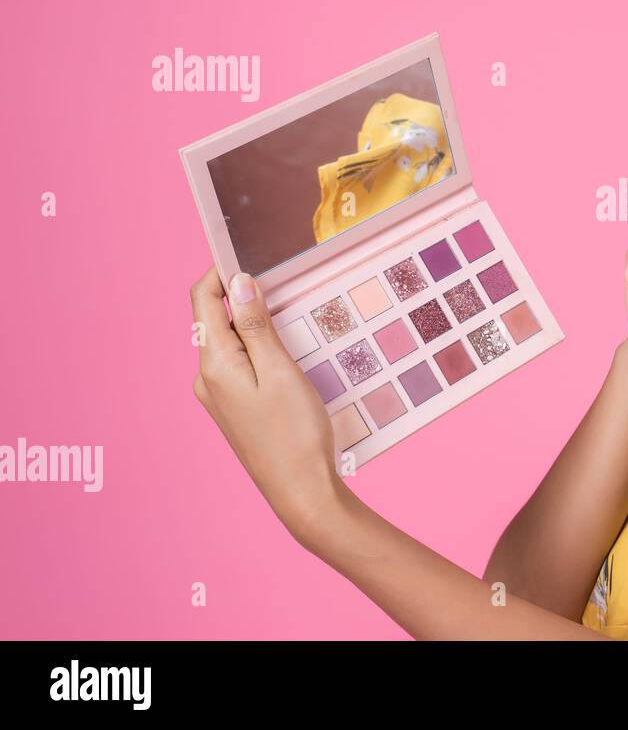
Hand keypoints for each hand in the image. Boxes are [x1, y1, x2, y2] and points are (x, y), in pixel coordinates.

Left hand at [189, 266, 345, 542]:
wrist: (302, 492)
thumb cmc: (295, 434)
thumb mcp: (281, 372)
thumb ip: (257, 326)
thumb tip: (239, 282)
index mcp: (214, 364)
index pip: (203, 299)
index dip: (223, 271)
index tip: (254, 256)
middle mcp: (207, 378)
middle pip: (214, 318)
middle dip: (243, 295)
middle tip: (285, 286)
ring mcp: (218, 396)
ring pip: (230, 341)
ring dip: (255, 323)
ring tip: (292, 320)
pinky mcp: (234, 408)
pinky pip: (240, 363)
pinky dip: (259, 348)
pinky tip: (287, 354)